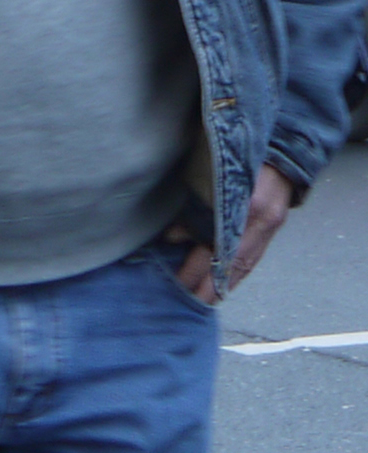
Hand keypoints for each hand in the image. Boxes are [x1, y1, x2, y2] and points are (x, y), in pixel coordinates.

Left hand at [171, 165, 294, 302]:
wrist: (278, 152)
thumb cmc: (238, 157)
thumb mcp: (211, 173)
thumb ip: (194, 204)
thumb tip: (173, 236)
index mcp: (243, 204)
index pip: (217, 245)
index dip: (200, 266)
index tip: (180, 279)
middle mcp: (259, 219)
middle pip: (232, 261)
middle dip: (210, 283)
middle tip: (190, 298)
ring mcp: (269, 225)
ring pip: (245, 265)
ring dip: (225, 284)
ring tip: (207, 300)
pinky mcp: (273, 227)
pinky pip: (255, 258)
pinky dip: (239, 274)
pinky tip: (226, 286)